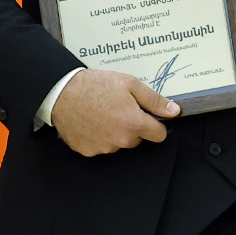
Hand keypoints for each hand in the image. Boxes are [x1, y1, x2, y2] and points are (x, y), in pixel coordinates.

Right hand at [51, 69, 178, 155]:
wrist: (61, 92)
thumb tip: (174, 111)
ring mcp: (102, 147)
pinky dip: (99, 137)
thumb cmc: (95, 86)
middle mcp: (119, 140)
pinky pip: (101, 146)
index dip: (156, 125)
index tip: (150, 118)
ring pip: (119, 143)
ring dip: (116, 132)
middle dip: (134, 126)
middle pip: (138, 139)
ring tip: (103, 113)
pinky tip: (92, 121)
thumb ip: (154, 100)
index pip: (159, 135)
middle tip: (120, 109)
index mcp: (133, 123)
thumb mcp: (130, 85)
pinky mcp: (87, 150)